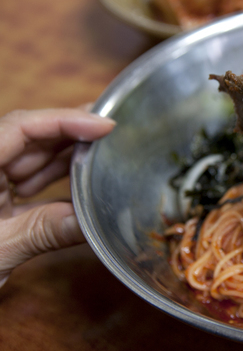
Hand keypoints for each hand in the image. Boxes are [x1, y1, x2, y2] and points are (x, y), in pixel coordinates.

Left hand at [0, 108, 114, 287]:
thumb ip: (47, 231)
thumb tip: (94, 219)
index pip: (19, 128)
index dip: (64, 119)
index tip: (104, 124)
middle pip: (29, 138)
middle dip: (71, 134)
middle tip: (115, 132)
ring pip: (32, 159)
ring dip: (68, 159)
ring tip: (106, 155)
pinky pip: (28, 183)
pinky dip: (56, 182)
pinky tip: (82, 183)